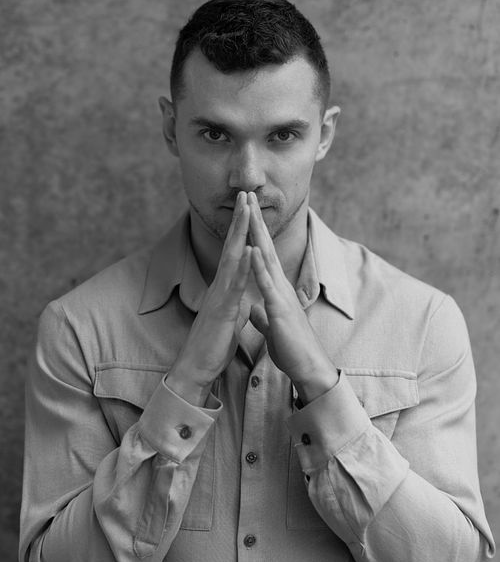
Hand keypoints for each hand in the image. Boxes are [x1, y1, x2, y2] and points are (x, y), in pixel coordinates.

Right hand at [166, 191, 251, 405]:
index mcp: (225, 287)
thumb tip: (243, 296)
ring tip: (247, 209)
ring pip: (232, 258)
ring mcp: (220, 295)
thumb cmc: (213, 345)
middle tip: (245, 192)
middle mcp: (220, 286)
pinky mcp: (223, 309)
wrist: (198, 368)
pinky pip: (235, 284)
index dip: (241, 229)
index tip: (248, 207)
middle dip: (239, 218)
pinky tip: (250, 249)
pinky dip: (244, 266)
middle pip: (231, 246)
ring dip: (240, 232)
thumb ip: (236, 304)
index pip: (235, 252)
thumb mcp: (231, 319)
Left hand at [247, 192, 338, 403]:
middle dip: (255, 220)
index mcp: (274, 289)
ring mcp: (280, 294)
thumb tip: (253, 308)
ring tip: (249, 210)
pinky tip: (253, 249)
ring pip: (267, 258)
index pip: (262, 254)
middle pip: (265, 246)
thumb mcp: (271, 326)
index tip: (244, 212)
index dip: (253, 233)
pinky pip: (267, 284)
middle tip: (247, 195)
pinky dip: (259, 266)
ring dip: (258, 233)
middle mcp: (279, 285)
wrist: (307, 366)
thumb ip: (262, 315)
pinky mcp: (279, 308)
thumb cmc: (292, 347)